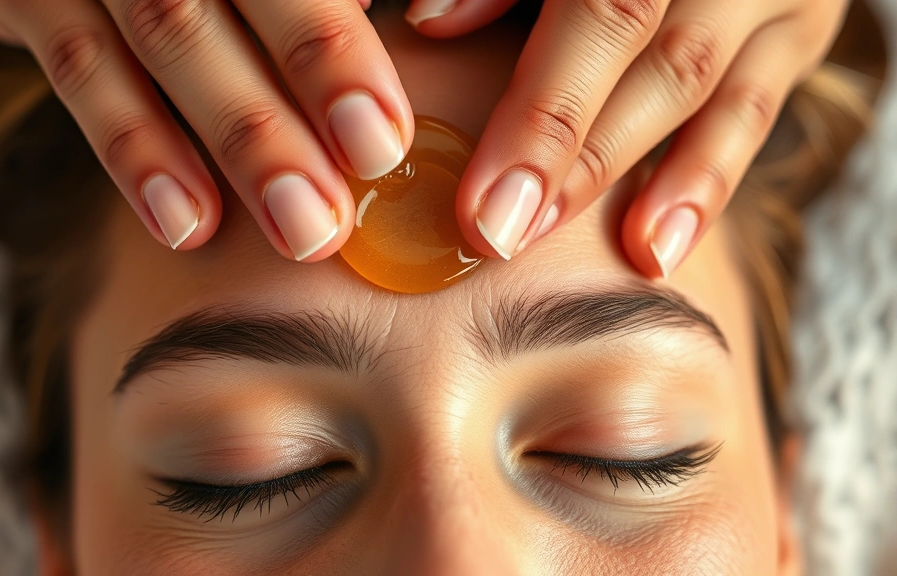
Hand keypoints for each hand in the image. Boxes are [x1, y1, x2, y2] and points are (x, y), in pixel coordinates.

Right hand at [0, 0, 413, 259]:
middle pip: (227, 3)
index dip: (330, 52)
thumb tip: (398, 24)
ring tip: (299, 234)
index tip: (383, 142)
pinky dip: (131, 146)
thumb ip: (319, 3)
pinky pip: (78, 66)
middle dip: (286, 112)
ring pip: (164, 35)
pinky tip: (187, 225)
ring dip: (232, 141)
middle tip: (339, 214)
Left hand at [408, 0, 847, 276]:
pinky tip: (659, 246)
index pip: (602, 13)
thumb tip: (430, 21)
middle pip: (650, 58)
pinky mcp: (798, 25)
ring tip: (580, 260)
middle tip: (503, 238)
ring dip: (639, 180)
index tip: (482, 202)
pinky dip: (706, 181)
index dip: (541, 112)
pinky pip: (755, 111)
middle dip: (574, 156)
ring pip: (706, 90)